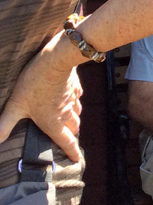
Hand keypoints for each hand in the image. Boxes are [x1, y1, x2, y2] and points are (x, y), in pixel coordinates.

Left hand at [0, 34, 82, 161]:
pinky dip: (75, 101)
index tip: (77, 159)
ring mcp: (72, 98)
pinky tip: (72, 98)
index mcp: (53, 122)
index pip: (66, 142)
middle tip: (69, 138)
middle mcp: (66, 113)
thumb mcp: (15, 105)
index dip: (72, 152)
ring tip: (71, 120)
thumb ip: (5, 125)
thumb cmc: (35, 84)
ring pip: (77, 112)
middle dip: (72, 134)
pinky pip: (77, 96)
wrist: (56, 60)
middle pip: (74, 128)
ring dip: (75, 118)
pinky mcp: (75, 85)